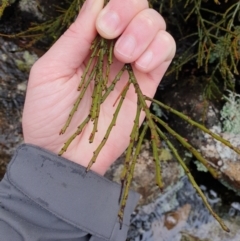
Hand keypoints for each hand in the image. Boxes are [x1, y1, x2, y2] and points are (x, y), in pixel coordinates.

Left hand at [22, 0, 175, 174]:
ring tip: (125, 57)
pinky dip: (158, 51)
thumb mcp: (51, 71)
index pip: (109, 5)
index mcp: (88, 42)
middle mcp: (113, 49)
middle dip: (129, 12)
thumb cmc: (50, 115)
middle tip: (111, 34)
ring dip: (144, 33)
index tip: (102, 26)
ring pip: (156, 27)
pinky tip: (140, 66)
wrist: (68, 152)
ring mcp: (133, 66)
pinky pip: (166, 53)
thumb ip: (75, 38)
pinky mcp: (148, 84)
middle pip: (138, 9)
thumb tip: (96, 3)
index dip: (112, 5)